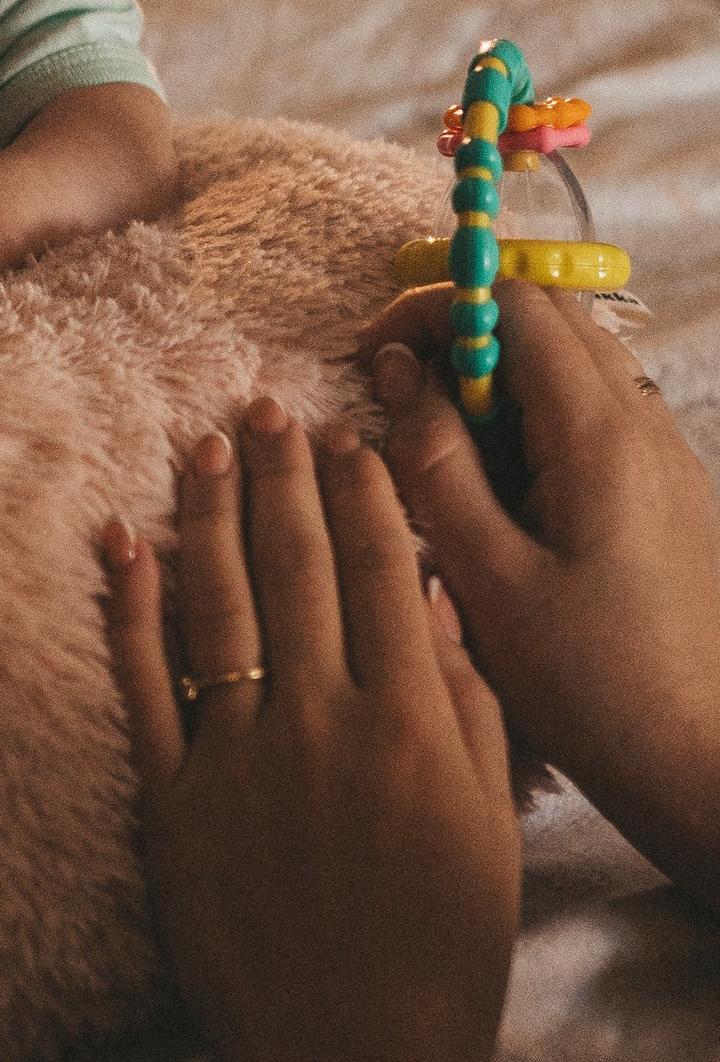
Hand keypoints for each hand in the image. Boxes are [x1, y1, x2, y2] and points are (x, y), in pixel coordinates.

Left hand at [103, 399, 521, 1061]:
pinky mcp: (171, 806)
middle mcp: (320, 724)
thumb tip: (437, 604)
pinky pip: (142, 687)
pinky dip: (130, 609)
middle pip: (297, 570)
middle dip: (282, 478)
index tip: (349, 437)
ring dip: (207, 515)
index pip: (384, 576)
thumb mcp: (489, 827)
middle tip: (266, 405)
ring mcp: (238, 761)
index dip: (363, 497)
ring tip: (201, 443)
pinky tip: (121, 542)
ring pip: (219, 608)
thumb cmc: (442, 955)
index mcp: (409, 725)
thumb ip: (465, 709)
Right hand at [364, 279, 719, 898]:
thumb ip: (434, 464)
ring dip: (500, 379)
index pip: (518, 302)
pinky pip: (596, 418)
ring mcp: (665, 457)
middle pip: (553, 317)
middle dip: (467, 332)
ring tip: (441, 451)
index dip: (436, 306)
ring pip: (576, 365)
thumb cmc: (593, 685)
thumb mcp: (487, 579)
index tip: (374, 349)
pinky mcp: (667, 495)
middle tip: (399, 392)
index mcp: (599, 435)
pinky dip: (535, 422)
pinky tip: (500, 497)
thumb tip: (397, 370)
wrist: (704, 760)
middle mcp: (644, 425)